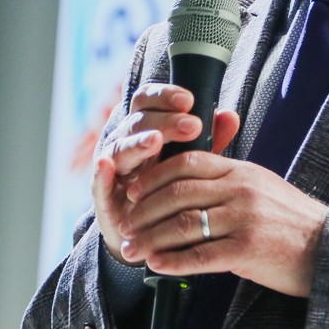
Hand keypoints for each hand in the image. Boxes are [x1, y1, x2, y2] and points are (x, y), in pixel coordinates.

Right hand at [93, 83, 240, 265]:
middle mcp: (126, 142)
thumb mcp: (191, 162)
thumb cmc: (170, 188)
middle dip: (165, 121)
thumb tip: (230, 117)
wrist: (148, 232)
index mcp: (146, 128)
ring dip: (137, 143)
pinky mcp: (103, 196)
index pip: (149, 101)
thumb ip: (208, 140)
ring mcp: (113, 168)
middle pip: (139, 122)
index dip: (165, 96)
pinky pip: (98, 181)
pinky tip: (106, 165)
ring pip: (120, 148)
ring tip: (155, 141)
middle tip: (191, 126)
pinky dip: (101, 173)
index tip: (188, 100)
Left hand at [118, 151, 328, 297]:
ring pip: (182, 224)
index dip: (154, 176)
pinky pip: (201, 255)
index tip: (134, 191)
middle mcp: (241, 189)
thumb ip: (231, 182)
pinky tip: (156, 266)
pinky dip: (173, 261)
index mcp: (242, 171)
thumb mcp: (264, 188)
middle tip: (123, 225)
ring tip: (131, 250)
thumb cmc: (294, 223)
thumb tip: (192, 183)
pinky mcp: (249, 249)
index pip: (187, 163)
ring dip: (150, 238)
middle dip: (143, 210)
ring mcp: (245, 218)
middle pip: (177, 192)